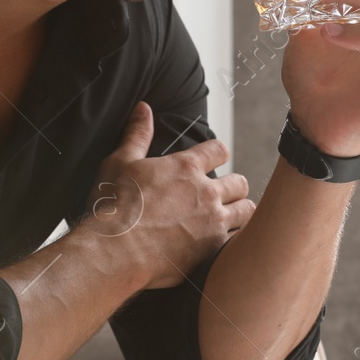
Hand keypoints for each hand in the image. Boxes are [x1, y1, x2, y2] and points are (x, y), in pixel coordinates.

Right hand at [77, 101, 254, 289]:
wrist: (114, 252)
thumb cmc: (113, 205)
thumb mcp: (121, 162)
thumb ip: (137, 134)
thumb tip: (143, 108)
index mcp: (186, 167)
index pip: (220, 150)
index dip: (217, 154)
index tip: (212, 161)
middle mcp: (206, 192)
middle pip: (239, 182)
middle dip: (233, 186)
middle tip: (220, 194)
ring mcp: (212, 222)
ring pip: (246, 211)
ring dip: (239, 211)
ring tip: (227, 217)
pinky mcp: (211, 250)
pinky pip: (236, 241)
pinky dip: (230, 240)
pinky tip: (219, 243)